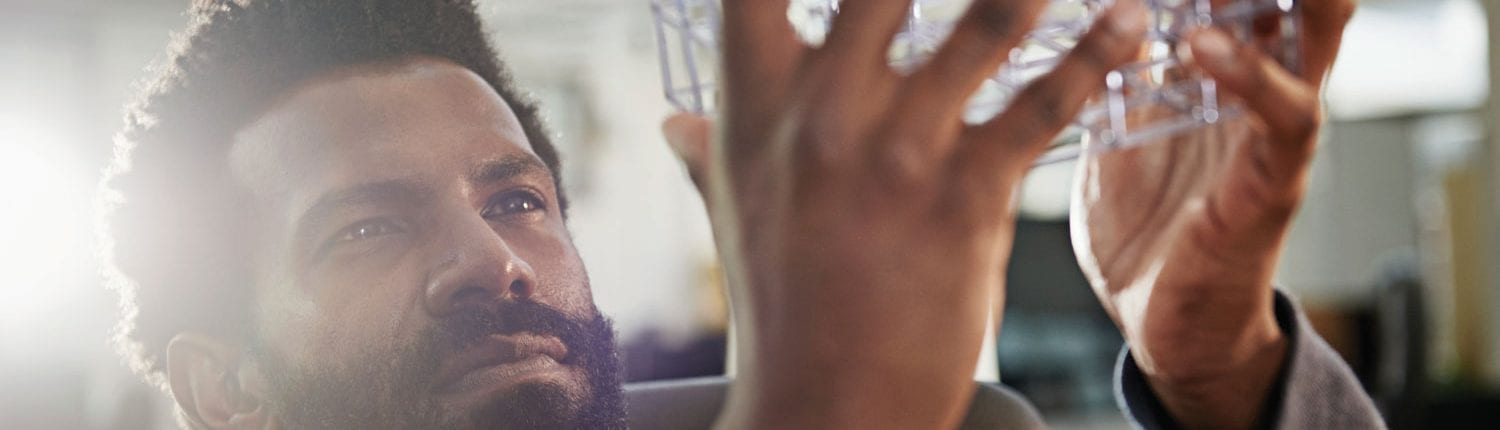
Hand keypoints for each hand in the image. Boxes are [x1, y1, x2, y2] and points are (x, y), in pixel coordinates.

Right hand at [662, 0, 1144, 426]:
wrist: (825, 408)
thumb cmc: (780, 301)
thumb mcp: (734, 212)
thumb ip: (708, 145)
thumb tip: (674, 118)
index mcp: (755, 102)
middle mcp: (822, 111)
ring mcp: (896, 151)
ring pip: (986, 17)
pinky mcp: (966, 198)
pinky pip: (1044, 102)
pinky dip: (1100, 53)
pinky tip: (1129, 21)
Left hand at [1070, 1, 1354, 427]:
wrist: (1168, 327)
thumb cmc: (1144, 228)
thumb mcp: (1114, 133)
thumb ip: (1108, 78)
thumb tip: (1068, 29)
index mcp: (1216, 69)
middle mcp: (1256, 86)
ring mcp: (1272, 130)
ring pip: (1310, 32)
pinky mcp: (1275, 181)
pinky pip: (1285, 115)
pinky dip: (1248, 75)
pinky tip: (1203, 47)